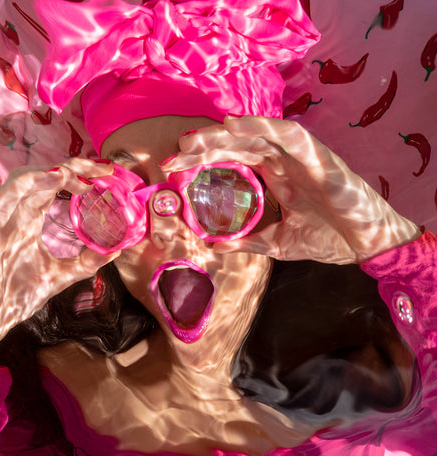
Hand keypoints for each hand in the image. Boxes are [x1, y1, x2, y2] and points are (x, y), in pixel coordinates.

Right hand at [0, 159, 116, 367]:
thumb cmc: (14, 297)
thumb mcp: (59, 276)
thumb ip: (85, 263)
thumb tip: (114, 251)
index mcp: (29, 220)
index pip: (55, 187)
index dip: (79, 176)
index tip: (107, 175)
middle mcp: (15, 214)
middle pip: (44, 176)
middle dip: (74, 167)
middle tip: (103, 168)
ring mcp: (1, 219)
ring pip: (24, 179)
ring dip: (53, 171)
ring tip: (80, 172)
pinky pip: (4, 198)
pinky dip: (27, 184)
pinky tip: (51, 178)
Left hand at [162, 116, 419, 263]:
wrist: (366, 245)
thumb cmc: (330, 239)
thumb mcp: (278, 243)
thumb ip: (248, 241)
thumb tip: (214, 245)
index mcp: (275, 176)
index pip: (233, 159)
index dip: (204, 160)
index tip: (174, 169)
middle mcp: (284, 160)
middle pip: (237, 143)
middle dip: (205, 146)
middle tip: (175, 153)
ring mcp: (300, 155)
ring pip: (256, 133)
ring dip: (225, 133)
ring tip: (196, 140)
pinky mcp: (317, 155)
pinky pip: (286, 133)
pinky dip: (260, 125)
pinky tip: (234, 125)